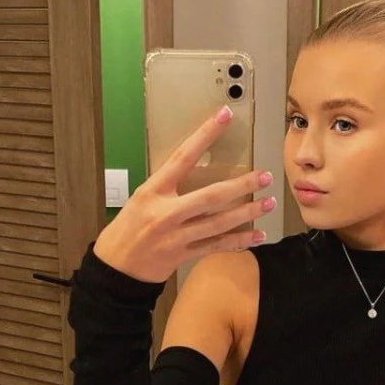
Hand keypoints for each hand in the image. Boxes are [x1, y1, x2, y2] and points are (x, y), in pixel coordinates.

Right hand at [92, 106, 276, 283]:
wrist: (115, 268)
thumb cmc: (127, 229)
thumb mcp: (141, 199)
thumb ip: (168, 188)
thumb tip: (197, 173)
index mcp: (153, 191)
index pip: (183, 156)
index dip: (205, 134)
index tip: (224, 116)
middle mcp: (166, 212)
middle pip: (211, 196)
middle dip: (242, 186)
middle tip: (265, 177)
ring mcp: (176, 236)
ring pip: (219, 223)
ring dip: (248, 213)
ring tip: (269, 203)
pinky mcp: (183, 255)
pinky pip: (216, 246)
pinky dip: (239, 241)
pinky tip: (258, 235)